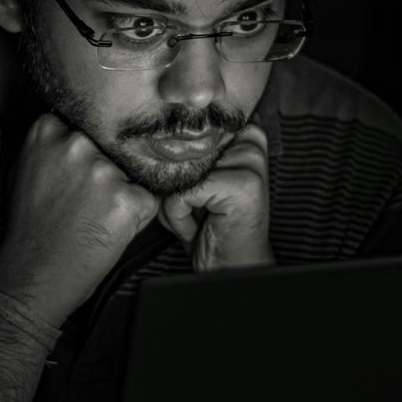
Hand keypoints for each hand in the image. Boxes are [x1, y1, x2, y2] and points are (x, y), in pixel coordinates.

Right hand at [0, 113, 159, 326]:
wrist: (35, 274)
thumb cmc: (28, 228)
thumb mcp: (22, 172)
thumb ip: (47, 147)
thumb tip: (68, 133)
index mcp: (47, 132)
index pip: (85, 127)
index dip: (84, 153)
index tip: (73, 173)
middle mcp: (76, 144)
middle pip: (109, 148)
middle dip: (104, 171)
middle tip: (84, 202)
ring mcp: (103, 171)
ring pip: (130, 174)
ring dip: (120, 194)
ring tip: (94, 218)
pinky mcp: (127, 199)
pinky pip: (146, 199)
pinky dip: (135, 215)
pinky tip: (108, 229)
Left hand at [158, 123, 273, 270]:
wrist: (229, 267)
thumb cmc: (209, 226)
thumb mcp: (192, 183)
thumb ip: (181, 156)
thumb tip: (152, 140)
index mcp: (242, 137)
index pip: (186, 134)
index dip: (175, 167)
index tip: (195, 193)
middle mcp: (250, 144)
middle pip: (179, 155)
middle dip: (175, 189)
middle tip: (199, 211)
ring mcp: (249, 163)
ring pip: (177, 175)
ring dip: (176, 206)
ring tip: (199, 219)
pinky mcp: (240, 185)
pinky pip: (181, 195)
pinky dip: (179, 218)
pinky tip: (199, 228)